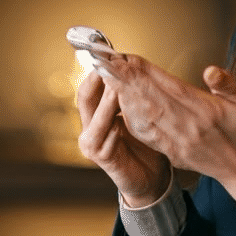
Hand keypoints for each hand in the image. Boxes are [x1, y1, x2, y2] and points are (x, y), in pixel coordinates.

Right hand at [76, 69, 171, 206]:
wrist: (150, 179)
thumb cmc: (145, 146)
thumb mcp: (137, 117)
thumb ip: (130, 99)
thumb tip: (132, 68)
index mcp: (95, 117)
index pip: (89, 88)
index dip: (96, 72)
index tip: (109, 56)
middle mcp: (89, 129)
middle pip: (85, 97)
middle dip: (99, 80)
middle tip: (112, 65)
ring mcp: (92, 145)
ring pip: (96, 116)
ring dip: (109, 100)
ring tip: (120, 86)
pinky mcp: (102, 158)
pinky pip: (106, 137)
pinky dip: (115, 125)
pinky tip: (126, 116)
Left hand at [99, 56, 235, 225]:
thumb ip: (230, 85)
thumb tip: (211, 71)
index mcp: (206, 112)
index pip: (170, 87)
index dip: (148, 72)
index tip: (129, 58)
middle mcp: (189, 127)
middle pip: (152, 100)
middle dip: (128, 80)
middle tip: (109, 62)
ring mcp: (178, 142)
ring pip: (145, 117)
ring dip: (125, 97)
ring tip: (109, 79)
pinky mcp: (172, 151)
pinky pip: (147, 135)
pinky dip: (132, 118)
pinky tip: (120, 105)